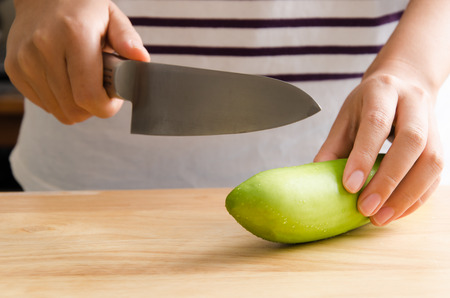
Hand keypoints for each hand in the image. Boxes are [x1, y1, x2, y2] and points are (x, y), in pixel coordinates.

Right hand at [5, 0, 149, 123]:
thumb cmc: (82, 8)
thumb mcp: (112, 17)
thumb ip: (128, 39)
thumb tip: (141, 59)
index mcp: (74, 35)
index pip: (89, 96)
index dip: (107, 107)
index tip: (114, 97)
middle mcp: (44, 48)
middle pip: (74, 110)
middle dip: (94, 107)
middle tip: (100, 87)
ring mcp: (25, 60)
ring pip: (59, 112)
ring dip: (76, 105)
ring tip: (82, 80)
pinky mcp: (14, 69)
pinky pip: (44, 105)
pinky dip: (59, 100)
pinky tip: (65, 79)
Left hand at [314, 72, 443, 225]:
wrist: (405, 82)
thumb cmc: (368, 104)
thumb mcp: (346, 117)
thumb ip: (333, 147)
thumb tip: (317, 184)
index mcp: (382, 92)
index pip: (376, 123)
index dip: (363, 156)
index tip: (349, 187)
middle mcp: (413, 103)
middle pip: (411, 141)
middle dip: (388, 180)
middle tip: (366, 208)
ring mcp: (433, 123)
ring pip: (432, 161)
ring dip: (407, 195)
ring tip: (381, 217)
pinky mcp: (441, 143)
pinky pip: (436, 174)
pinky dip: (417, 197)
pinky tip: (396, 212)